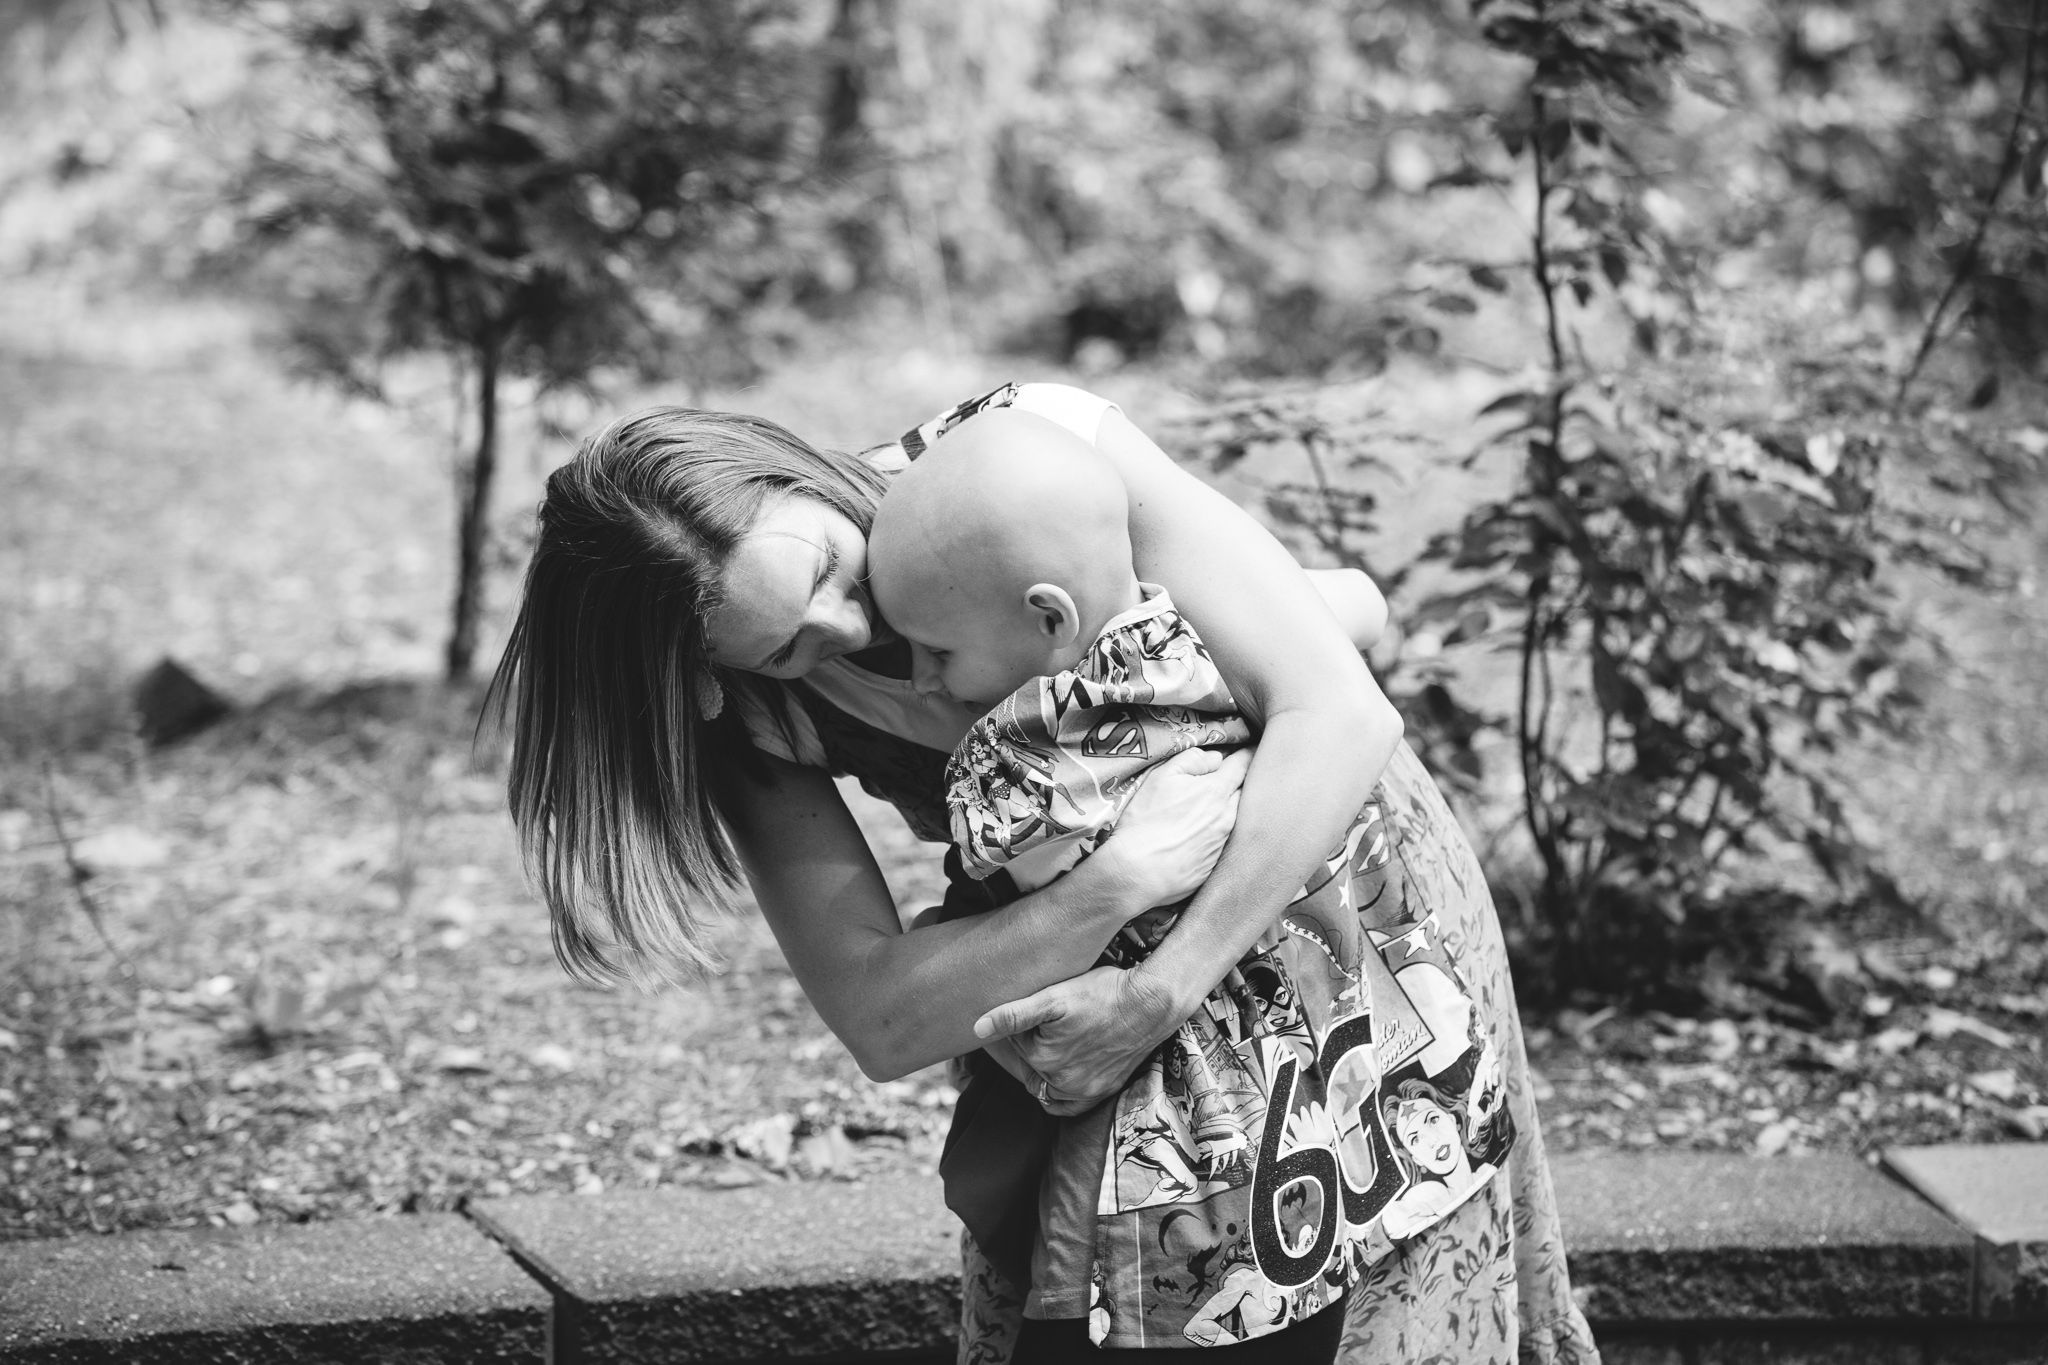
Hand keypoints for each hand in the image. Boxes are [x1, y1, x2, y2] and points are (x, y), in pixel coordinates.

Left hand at [974, 965, 1182, 1112]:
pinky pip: (1069, 1104)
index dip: (1016, 1024)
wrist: (1150, 1004)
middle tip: (1044, 1020)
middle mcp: (1061, 1083)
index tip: (1025, 1009)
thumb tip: (976, 1030)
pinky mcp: (1103, 1091)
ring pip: (1046, 1083)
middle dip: (1028, 1043)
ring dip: (1042, 1065)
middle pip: (1030, 1062)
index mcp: (1042, 1059)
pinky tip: (1059, 1071)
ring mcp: (1084, 1091)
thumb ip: (1012, 1015)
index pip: (1013, 1043)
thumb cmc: (1102, 993)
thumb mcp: (1053, 997)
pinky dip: (1059, 1093)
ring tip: (1053, 1038)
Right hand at [1096, 747, 1251, 912]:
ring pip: (1234, 818)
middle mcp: (1227, 817)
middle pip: (1244, 792)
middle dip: (1239, 782)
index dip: (1247, 754)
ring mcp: (1223, 843)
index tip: (1250, 748)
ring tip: (1205, 808)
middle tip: (1229, 777)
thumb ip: (1192, 760)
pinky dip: (1214, 834)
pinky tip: (1194, 835)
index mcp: (1216, 791)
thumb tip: (1216, 758)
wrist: (1138, 872)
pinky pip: (1222, 842)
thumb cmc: (1146, 822)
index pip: (1243, 765)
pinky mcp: (1214, 864)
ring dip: (1226, 809)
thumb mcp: (1162, 777)